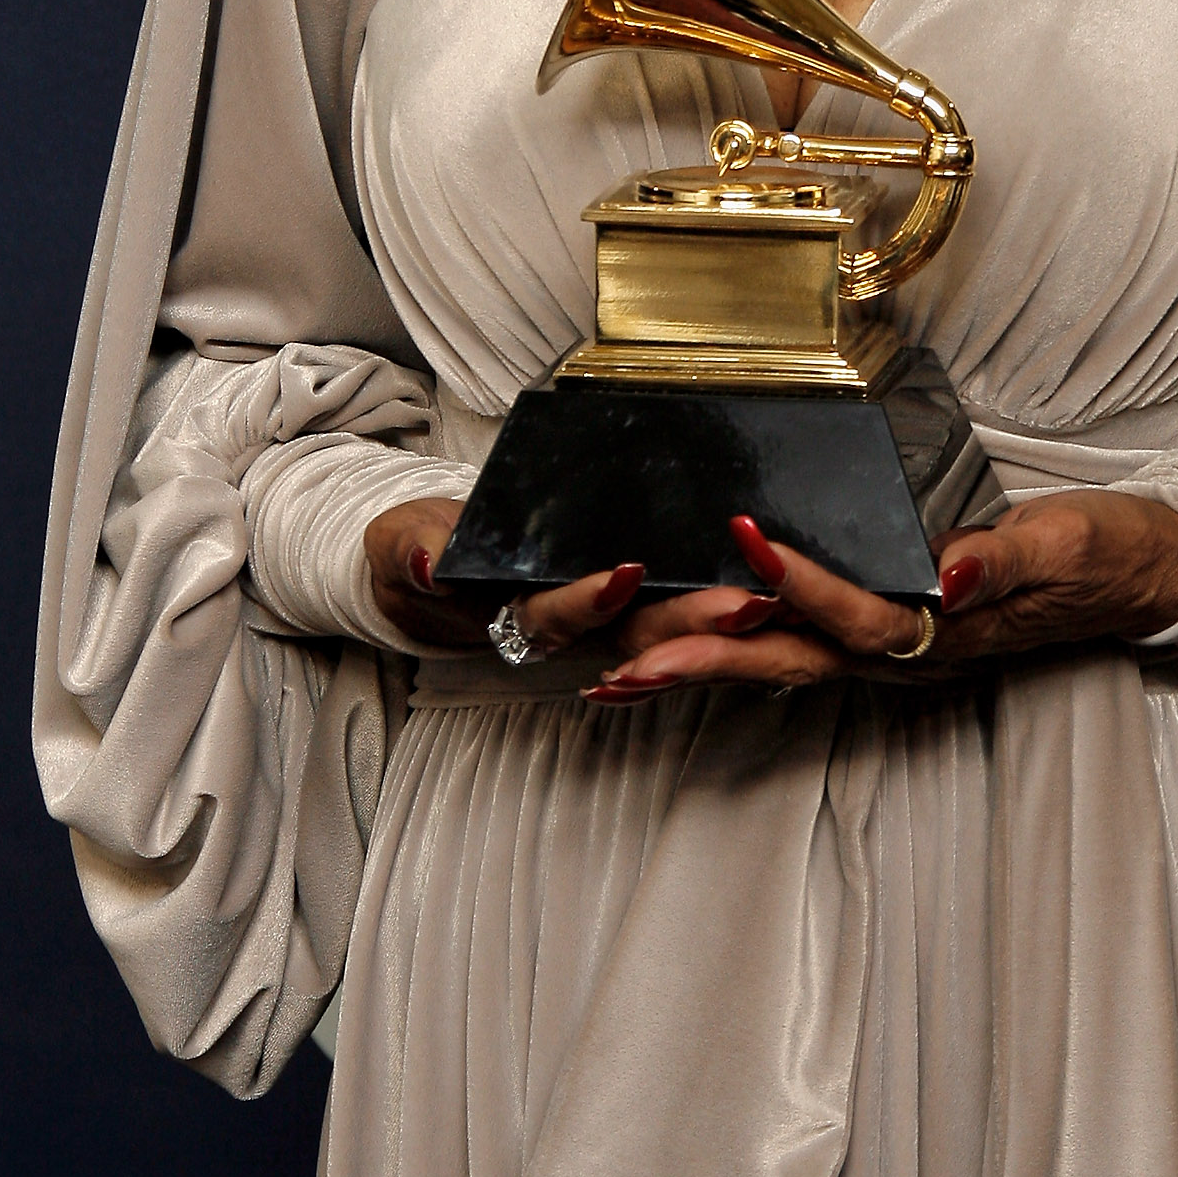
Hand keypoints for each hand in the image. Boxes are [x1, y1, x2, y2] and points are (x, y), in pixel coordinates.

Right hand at [361, 497, 790, 662]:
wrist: (429, 560)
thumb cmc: (421, 550)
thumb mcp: (402, 545)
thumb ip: (413, 553)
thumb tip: (425, 560)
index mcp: (515, 613)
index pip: (559, 613)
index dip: (591, 599)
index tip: (626, 573)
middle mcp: (567, 622)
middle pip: (635, 631)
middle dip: (692, 620)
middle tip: (747, 602)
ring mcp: (598, 614)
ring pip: (666, 625)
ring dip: (719, 619)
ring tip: (775, 596)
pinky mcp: (623, 596)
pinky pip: (671, 611)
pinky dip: (716, 610)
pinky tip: (770, 590)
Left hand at [578, 491, 1177, 701]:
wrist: (1149, 572)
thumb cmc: (1109, 551)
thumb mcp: (1068, 541)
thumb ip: (1004, 561)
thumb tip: (947, 575)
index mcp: (950, 630)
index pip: (860, 613)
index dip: (799, 580)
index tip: (744, 539)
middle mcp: (913, 653)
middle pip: (794, 663)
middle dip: (705, 663)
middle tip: (621, 665)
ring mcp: (902, 650)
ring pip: (787, 665)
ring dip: (704, 668)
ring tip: (619, 675)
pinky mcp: (896, 632)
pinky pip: (804, 650)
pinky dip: (740, 651)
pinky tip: (690, 646)